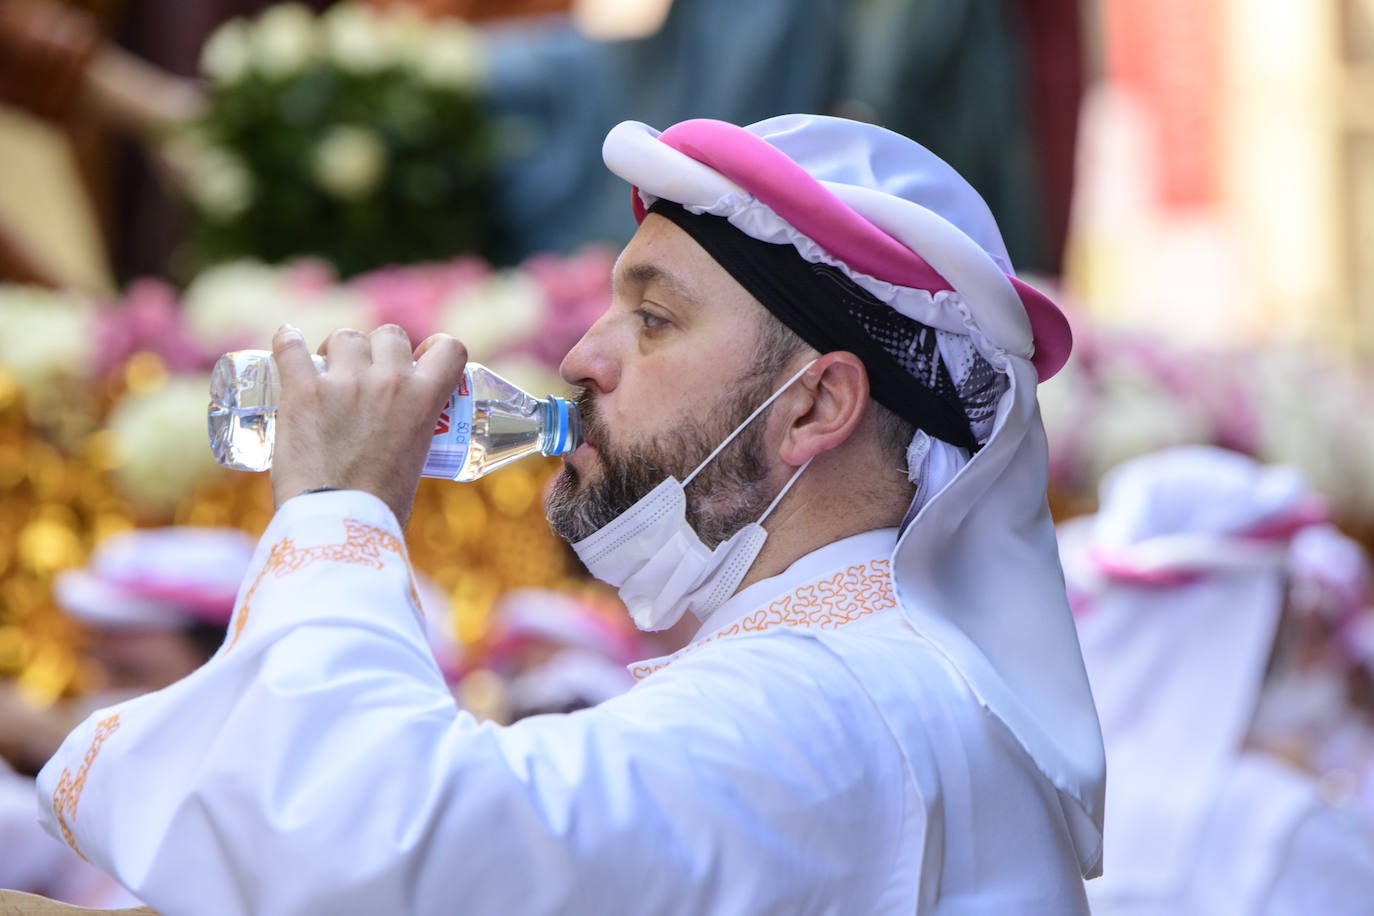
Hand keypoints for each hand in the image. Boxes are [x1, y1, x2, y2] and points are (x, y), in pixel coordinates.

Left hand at [270, 324, 467, 524]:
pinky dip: (288, 340)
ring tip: (325, 371)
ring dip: (337, 350)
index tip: (419, 356)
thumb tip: (392, 436)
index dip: (434, 347)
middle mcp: (389, 382)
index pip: (449, 348)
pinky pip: (291, 346)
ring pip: (345, 337)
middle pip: (388, 335)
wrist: (340, 525)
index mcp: (425, 399)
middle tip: (363, 374)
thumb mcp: (416, 461)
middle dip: (377, 350)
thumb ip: (409, 433)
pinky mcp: (303, 391)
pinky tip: (288, 341)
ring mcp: (344, 383)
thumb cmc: (380, 508)